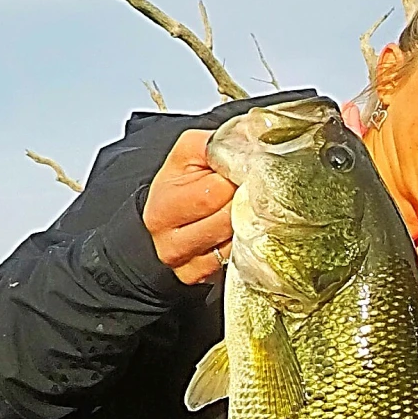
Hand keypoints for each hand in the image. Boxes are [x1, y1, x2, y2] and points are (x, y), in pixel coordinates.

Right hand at [144, 128, 236, 283]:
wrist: (165, 219)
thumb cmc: (179, 184)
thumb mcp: (189, 153)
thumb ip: (215, 144)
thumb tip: (248, 139)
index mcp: (164, 205)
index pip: (216, 192)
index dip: (236, 179)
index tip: (244, 173)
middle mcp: (170, 241)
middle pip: (228, 220)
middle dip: (246, 202)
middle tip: (253, 191)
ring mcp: (186, 265)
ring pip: (236, 244)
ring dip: (250, 226)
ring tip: (248, 209)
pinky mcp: (200, 279)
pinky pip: (237, 263)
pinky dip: (246, 246)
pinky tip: (244, 231)